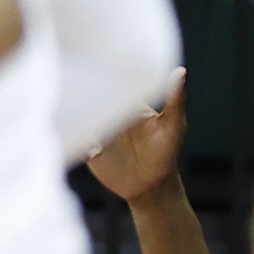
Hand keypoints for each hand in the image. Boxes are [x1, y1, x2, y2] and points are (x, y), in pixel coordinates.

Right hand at [83, 67, 188, 203]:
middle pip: (90, 98)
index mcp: (128, 103)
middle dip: (81, 94)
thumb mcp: (174, 125)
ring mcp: (97, 132)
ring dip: (75, 117)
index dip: (104, 74)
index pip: (112, 83)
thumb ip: (175, 100)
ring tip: (86, 125)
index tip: (99, 67)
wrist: (152, 185)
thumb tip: (180, 71)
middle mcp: (110, 115)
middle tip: (80, 94)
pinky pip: (74, 141)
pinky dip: (73, 139)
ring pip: (78, 119)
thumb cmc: (166, 152)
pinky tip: (89, 146)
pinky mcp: (88, 150)